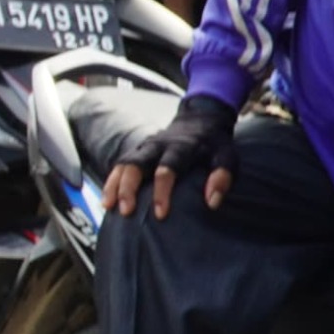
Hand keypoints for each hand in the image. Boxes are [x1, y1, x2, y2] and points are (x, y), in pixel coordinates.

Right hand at [106, 92, 237, 221]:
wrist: (199, 119)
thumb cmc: (214, 145)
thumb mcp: (227, 156)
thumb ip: (223, 176)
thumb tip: (211, 202)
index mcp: (180, 148)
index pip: (167, 169)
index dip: (162, 191)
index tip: (160, 214)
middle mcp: (157, 146)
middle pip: (136, 164)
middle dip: (128, 187)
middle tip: (126, 210)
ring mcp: (144, 147)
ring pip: (123, 164)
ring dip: (114, 185)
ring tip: (108, 206)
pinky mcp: (137, 151)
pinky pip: (119, 166)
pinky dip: (111, 182)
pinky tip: (106, 201)